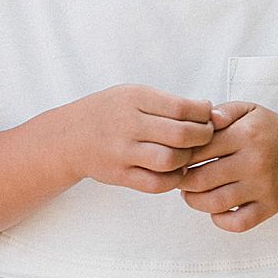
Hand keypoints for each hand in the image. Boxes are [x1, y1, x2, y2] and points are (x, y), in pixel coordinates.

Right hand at [61, 86, 215, 192]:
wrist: (69, 137)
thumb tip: (207, 109)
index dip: (203, 114)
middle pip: (181, 134)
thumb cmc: (107, 113)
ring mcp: (123, 152)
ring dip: (189, 158)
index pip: (182, 107)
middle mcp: (128, 124)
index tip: (207, 116)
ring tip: (189, 153)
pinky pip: (157, 183)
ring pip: (171, 160)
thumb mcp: (132, 94)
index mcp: (134, 99)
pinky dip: (173, 179)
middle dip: (203, 136)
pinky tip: (175, 170)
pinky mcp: (120, 175)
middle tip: (206, 135)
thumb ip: (167, 102)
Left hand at [178, 101, 277, 230]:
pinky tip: (214, 209)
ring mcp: (264, 187)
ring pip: (215, 203)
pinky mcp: (270, 207)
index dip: (180, 154)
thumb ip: (222, 111)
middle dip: (182, 180)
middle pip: (201, 179)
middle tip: (178, 177)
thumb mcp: (248, 110)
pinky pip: (238, 223)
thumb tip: (204, 120)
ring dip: (194, 201)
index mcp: (246, 134)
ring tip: (189, 193)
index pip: (199, 148)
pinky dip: (220, 220)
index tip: (174, 156)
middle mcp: (255, 162)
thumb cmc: (266, 130)